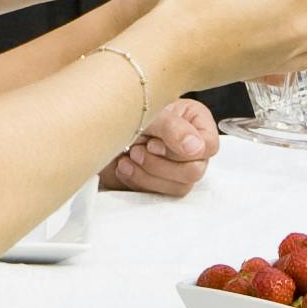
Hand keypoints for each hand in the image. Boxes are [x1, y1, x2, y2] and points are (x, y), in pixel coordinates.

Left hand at [101, 98, 218, 196]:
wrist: (97, 127)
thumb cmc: (126, 112)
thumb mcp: (150, 113)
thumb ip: (173, 128)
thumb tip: (196, 148)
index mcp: (196, 124)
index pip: (208, 146)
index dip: (183, 151)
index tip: (155, 144)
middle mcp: (191, 148)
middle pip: (195, 171)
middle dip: (162, 165)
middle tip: (139, 150)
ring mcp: (177, 168)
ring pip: (179, 187)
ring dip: (149, 175)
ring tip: (129, 157)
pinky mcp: (160, 184)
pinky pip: (159, 195)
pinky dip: (138, 182)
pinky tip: (123, 166)